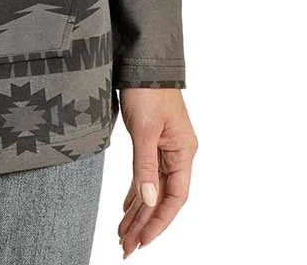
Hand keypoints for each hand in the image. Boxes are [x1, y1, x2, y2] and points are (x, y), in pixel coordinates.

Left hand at [118, 87, 197, 256]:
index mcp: (183, 152)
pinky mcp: (152, 139)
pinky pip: (146, 173)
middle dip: (144, 223)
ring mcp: (165, 147)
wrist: (143, 60)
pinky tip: (128, 207)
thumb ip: (144, 166)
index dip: (158, 222)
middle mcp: (177, 153)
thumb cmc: (147, 89)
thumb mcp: (144, 129)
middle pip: (162, 197)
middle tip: (126, 246)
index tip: (142, 241)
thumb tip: (147, 201)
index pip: (174, 198)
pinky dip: (136, 191)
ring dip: (138, 211)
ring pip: (152, 187)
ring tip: (123, 234)